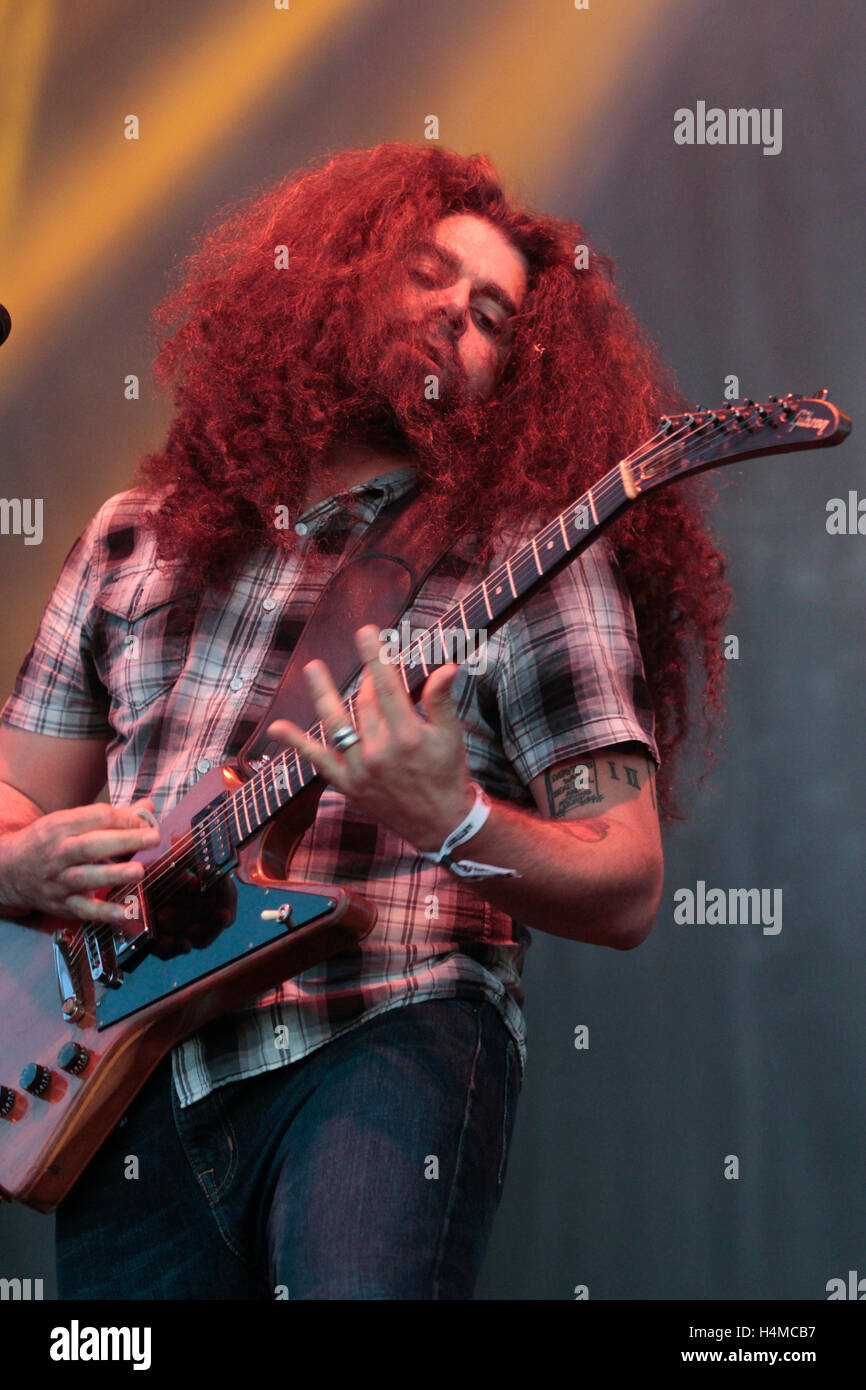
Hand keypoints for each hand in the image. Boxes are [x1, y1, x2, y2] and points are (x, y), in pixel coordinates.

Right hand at [0, 799, 160, 924]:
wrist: (9, 870)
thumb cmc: (47, 842)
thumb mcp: (68, 822)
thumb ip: (110, 817)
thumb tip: (147, 807)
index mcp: (60, 827)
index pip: (94, 818)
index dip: (123, 819)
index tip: (145, 822)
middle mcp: (58, 853)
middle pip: (90, 846)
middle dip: (123, 841)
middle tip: (152, 838)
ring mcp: (59, 881)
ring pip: (85, 877)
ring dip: (113, 874)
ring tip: (138, 871)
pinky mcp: (62, 905)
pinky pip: (83, 910)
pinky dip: (104, 913)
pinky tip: (125, 912)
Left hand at [267, 624, 474, 852]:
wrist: (440, 824)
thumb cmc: (448, 774)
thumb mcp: (452, 736)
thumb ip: (441, 701)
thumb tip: (447, 667)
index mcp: (408, 736)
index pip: (388, 687)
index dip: (375, 657)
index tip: (366, 632)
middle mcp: (380, 752)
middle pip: (365, 702)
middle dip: (368, 678)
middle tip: (371, 662)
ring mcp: (360, 769)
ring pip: (338, 723)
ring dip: (323, 694)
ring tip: (312, 668)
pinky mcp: (348, 784)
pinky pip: (318, 761)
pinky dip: (296, 744)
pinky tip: (276, 727)